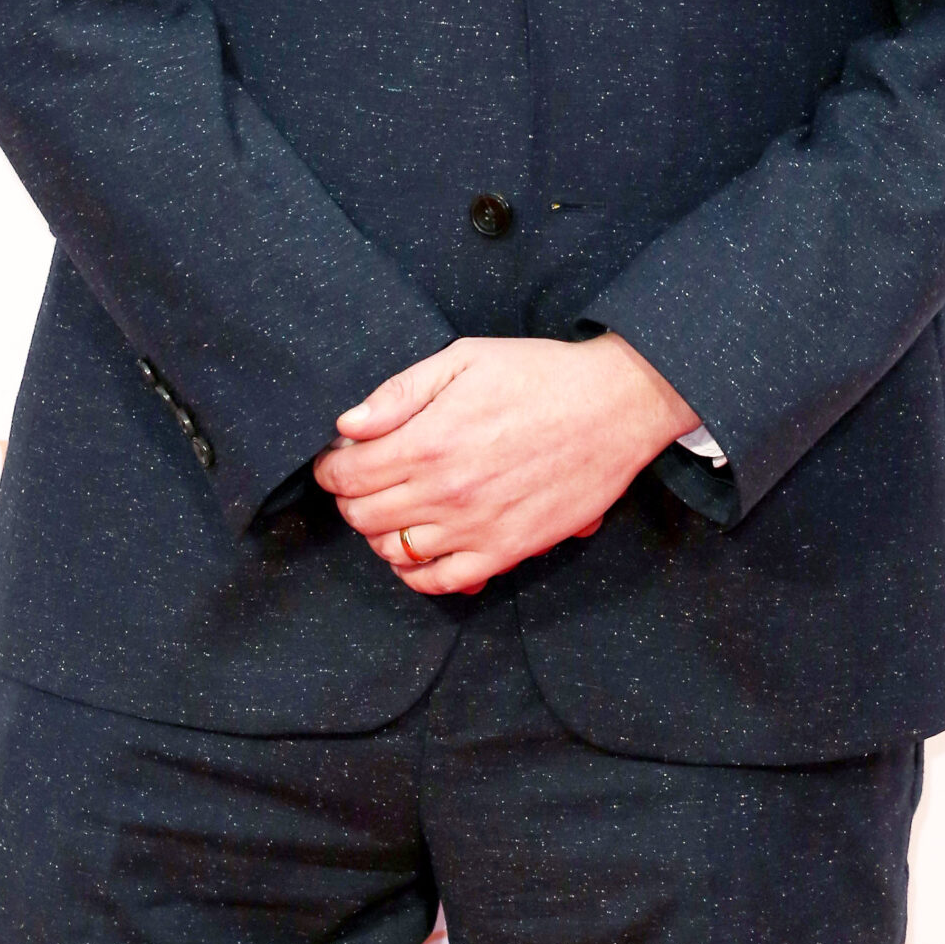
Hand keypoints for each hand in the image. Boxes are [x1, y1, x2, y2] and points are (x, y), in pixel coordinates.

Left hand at [312, 334, 698, 595]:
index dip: (331, 470)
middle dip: (351, 499)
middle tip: (361, 480)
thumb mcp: (464, 360)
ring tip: (392, 509)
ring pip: (395, 553)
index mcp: (428, 443)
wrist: (613, 407)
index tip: (336, 460)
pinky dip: (418, 573)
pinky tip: (419, 549)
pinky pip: (442, 583)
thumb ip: (399, 393)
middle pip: (364, 517)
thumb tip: (348, 425)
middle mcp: (445, 494)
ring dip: (380, 533)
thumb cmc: (539, 376)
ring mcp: (475, 529)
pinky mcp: (507, 552)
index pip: (347, 477)